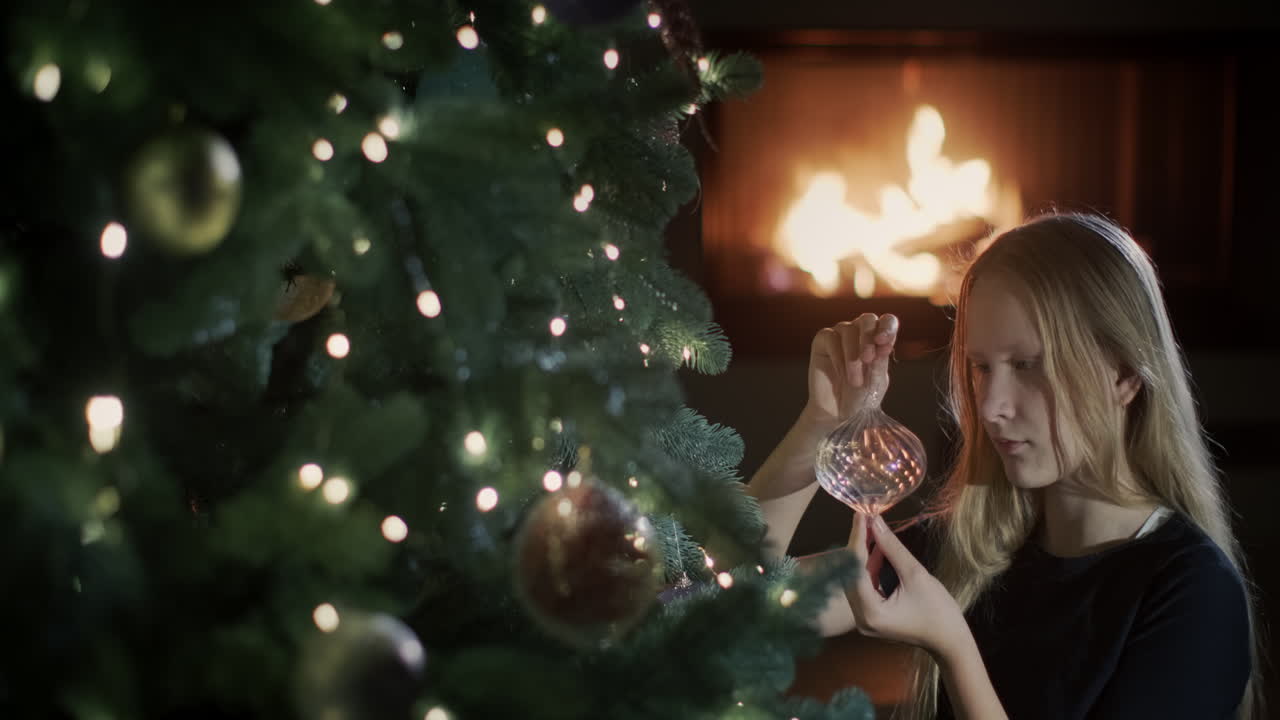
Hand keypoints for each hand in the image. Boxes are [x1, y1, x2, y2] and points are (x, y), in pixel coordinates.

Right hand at [804, 313, 898, 426]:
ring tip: (854, 380)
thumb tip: (883, 344)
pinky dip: (837, 355)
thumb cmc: (860, 397)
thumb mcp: (876, 381)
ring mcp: (840, 335)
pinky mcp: (822, 341)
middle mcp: (860, 333)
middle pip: (867, 319)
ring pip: (848, 329)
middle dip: (868, 339)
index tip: (883, 343)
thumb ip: (880, 362)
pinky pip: (830, 337)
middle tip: (868, 360)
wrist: (838, 413)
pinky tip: (840, 372)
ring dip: (852, 355)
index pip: (887, 321)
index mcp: (879, 339)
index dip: (887, 328)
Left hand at [846, 512, 969, 659]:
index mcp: (870, 613)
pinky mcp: (871, 617)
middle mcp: (861, 619)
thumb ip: (892, 548)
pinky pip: (863, 587)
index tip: (860, 514)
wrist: (951, 642)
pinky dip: (869, 567)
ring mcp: (865, 620)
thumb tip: (876, 521)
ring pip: (855, 579)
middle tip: (866, 518)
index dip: (857, 538)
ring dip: (863, 554)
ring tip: (871, 528)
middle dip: (858, 545)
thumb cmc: (939, 611)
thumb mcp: (916, 574)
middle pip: (850, 574)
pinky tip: (875, 548)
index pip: (854, 569)